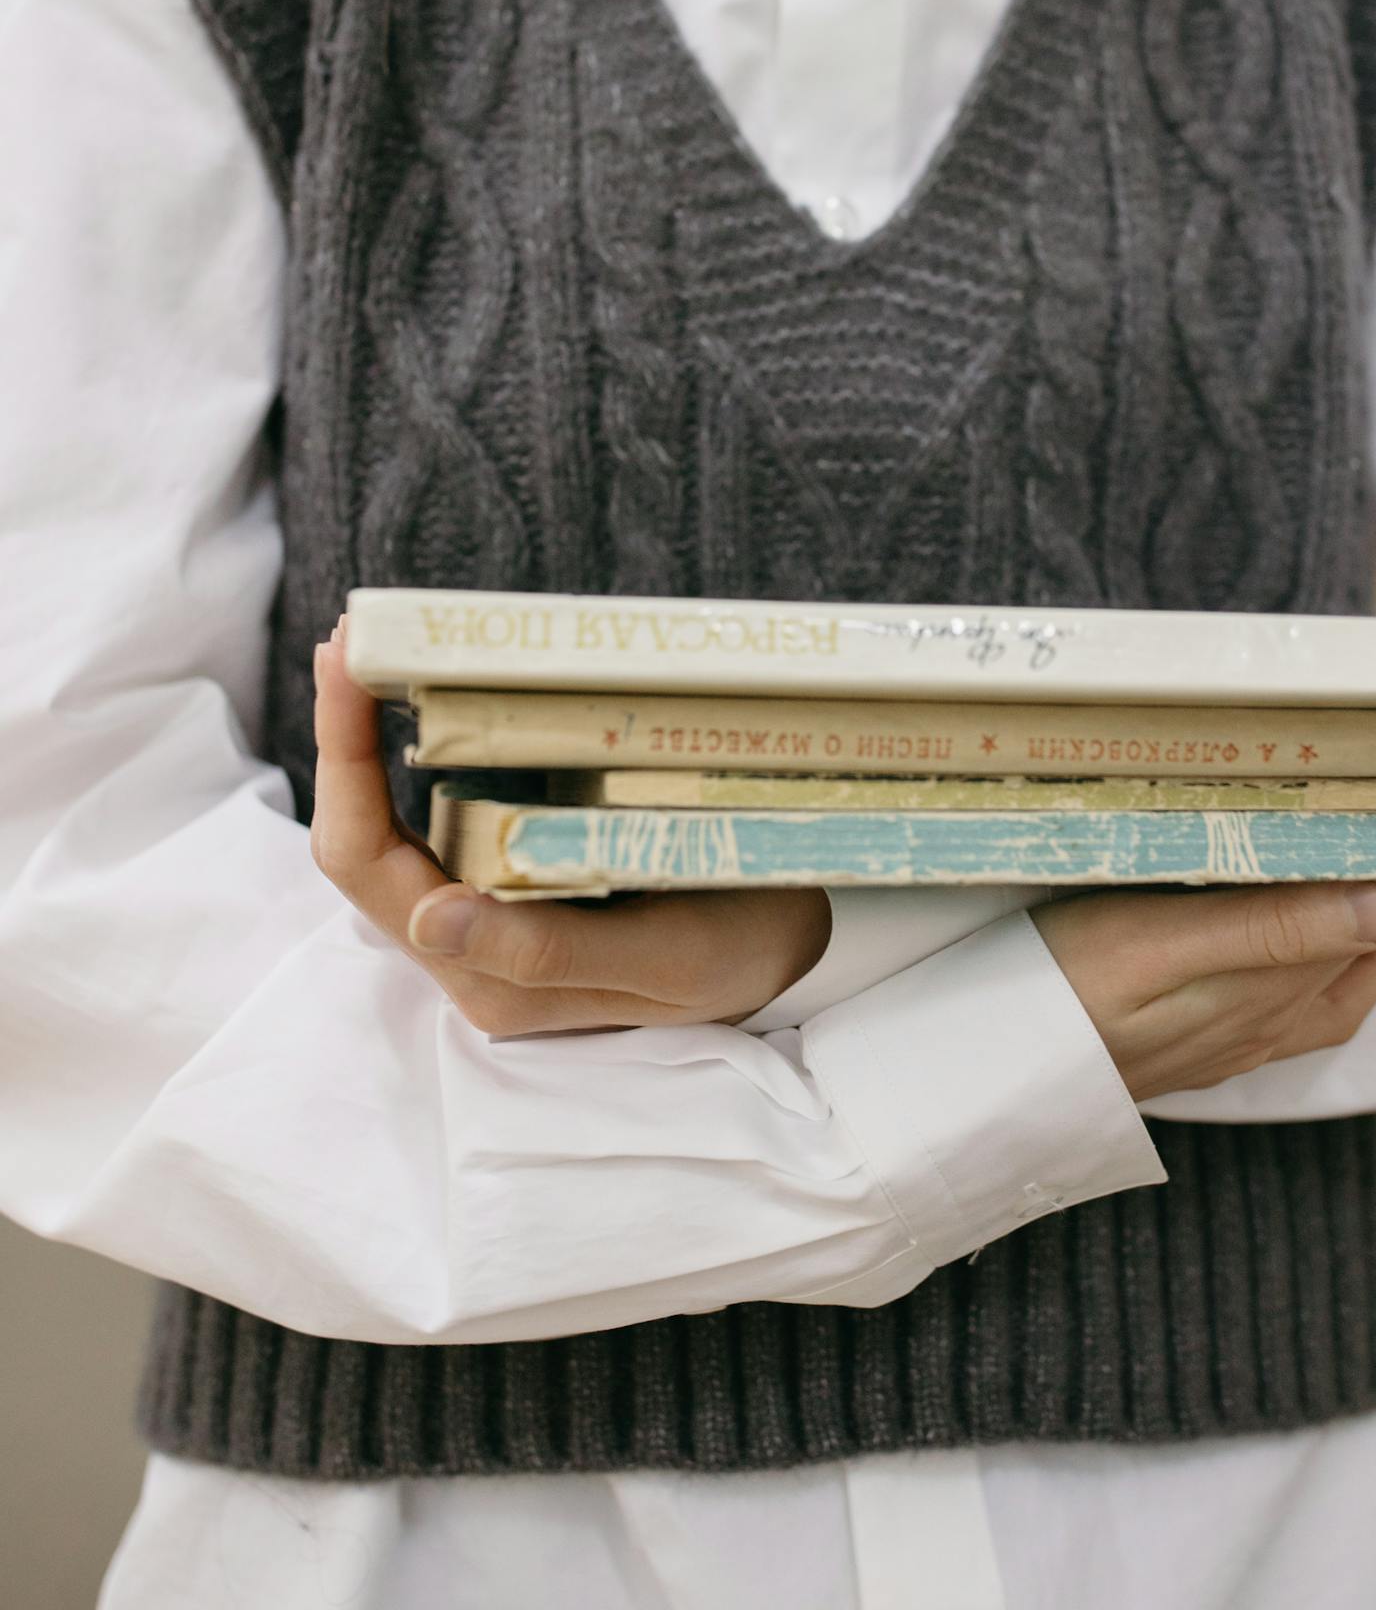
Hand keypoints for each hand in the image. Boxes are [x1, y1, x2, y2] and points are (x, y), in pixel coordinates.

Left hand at [309, 628, 830, 1037]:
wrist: (798, 959)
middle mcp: (469, 951)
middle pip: (363, 840)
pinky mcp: (516, 882)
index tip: (348, 663)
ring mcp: (487, 917)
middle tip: (352, 633)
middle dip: (346, 735)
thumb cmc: (739, 955)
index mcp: (488, 976)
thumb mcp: (664, 958)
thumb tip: (425, 918)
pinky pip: (445, 816)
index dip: (344, 761)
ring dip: (374, 738)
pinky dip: (425, 748)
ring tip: (381, 649)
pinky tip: (435, 692)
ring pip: (396, 824)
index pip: (369, 863)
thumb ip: (545, 949)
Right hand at [1032, 774, 1375, 1099]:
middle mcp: (1294, 1009)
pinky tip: (1326, 891)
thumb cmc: (1056, 1000)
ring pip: (1369, 936)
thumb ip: (1272, 930)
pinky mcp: (1234, 1026)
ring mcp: (1267, 1023)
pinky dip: (1348, 912)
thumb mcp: (1153, 946)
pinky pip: (1327, 973)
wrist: (993, 1080)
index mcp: (1289, 982)